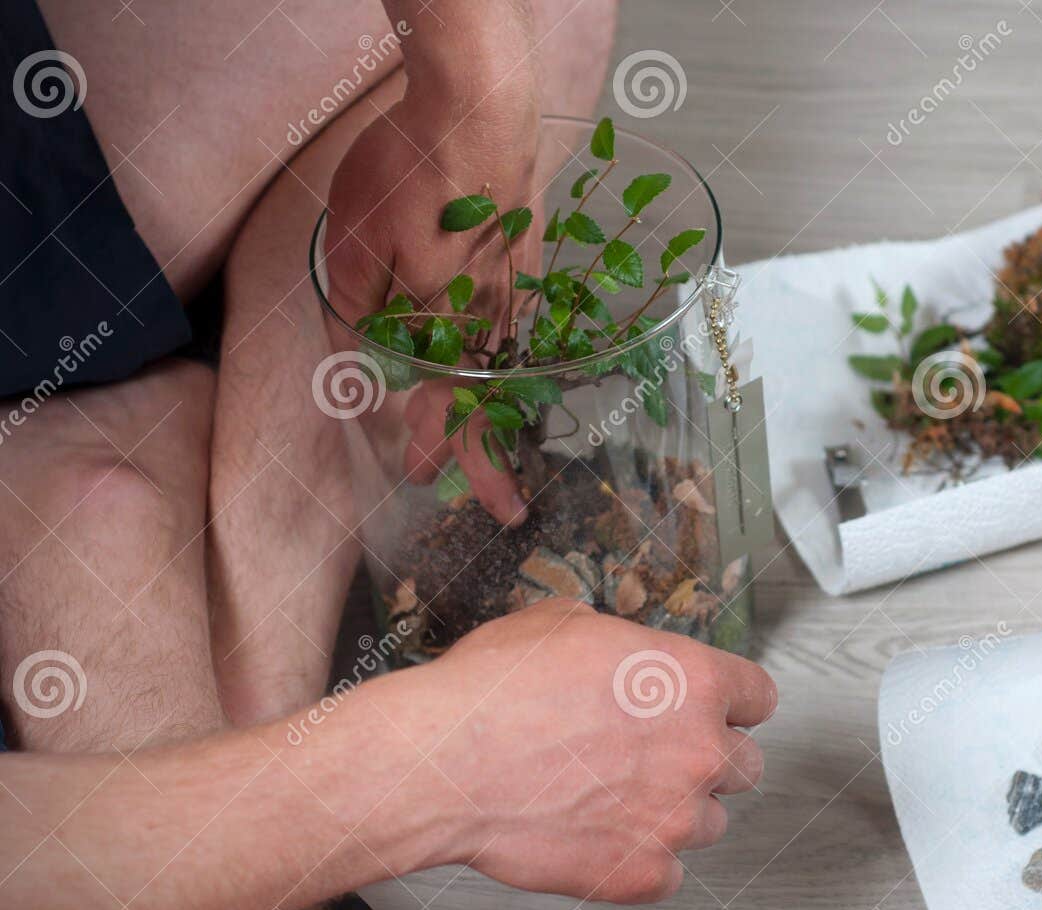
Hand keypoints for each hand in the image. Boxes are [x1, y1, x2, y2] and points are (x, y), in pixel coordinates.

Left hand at [323, 78, 539, 523]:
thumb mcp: (354, 239)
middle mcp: (485, 316)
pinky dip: (516, 350)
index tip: (419, 478)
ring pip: (507, 365)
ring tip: (508, 443)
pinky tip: (514, 354)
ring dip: (505, 411)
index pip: (437, 405)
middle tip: (509, 508)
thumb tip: (355, 352)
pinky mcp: (528, 251)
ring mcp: (514, 285)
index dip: (429, 445)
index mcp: (441, 321)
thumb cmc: (413, 172)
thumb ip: (355, 305)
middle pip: (488, 402)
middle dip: (490, 460)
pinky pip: (521, 318)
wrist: (482, 109)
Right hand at [390, 599, 775, 903]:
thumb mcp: (564, 624)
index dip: (732, 705)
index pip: (760, 698)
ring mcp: (676, 819)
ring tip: (612, 800)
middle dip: (706, 761)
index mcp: (694, 679)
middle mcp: (701, 750)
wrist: (444, 762)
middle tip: (654, 759)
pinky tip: (598, 837)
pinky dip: (640, 861)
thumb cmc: (493, 690)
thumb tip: (622, 653)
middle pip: (745, 765)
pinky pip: (669, 873)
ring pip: (709, 823)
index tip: (711, 714)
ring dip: (674, 812)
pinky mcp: (644, 875)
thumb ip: (622, 643)